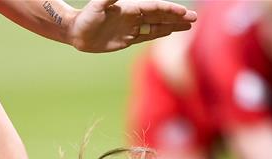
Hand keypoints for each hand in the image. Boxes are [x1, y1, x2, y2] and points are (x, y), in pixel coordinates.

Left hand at [69, 0, 195, 52]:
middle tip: (195, 18)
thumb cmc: (86, 18)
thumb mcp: (97, 6)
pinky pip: (148, 35)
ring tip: (189, 25)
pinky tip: (170, 32)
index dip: (169, 10)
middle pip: (160, 16)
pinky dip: (160, 33)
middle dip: (177, 17)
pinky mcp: (128, 39)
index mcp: (129, 8)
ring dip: (173, 25)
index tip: (184, 13)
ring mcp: (132, 28)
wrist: (76, 32)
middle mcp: (133, 17)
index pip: (154, 8)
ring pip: (157, 26)